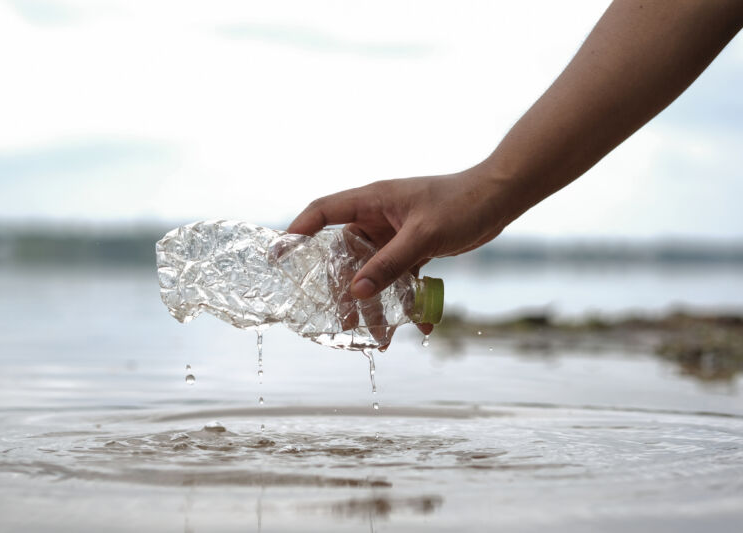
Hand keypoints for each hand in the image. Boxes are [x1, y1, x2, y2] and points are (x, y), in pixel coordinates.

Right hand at [288, 162, 513, 333]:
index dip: (298, 232)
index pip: (323, 212)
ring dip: (378, 305)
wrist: (500, 197)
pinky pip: (400, 278)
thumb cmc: (462, 203)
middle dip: (346, 291)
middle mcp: (378, 218)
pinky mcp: (413, 248)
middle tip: (344, 322)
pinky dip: (406, 301)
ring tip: (382, 338)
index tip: (278, 255)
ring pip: (374, 273)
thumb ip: (389, 265)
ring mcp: (395, 234)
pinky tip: (418, 326)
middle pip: (347, 256)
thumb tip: (355, 293)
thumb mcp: (423, 236)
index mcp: (372, 201)